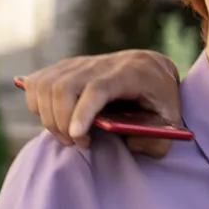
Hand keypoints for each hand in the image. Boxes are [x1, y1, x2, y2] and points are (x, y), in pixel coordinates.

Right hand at [17, 50, 185, 157]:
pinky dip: (36, 103)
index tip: (77, 136)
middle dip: (61, 121)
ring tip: (68, 135)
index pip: (99, 88)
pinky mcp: (67, 66)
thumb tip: (132, 145)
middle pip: (65, 87)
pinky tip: (52, 117)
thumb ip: (158, 138)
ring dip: (48, 116)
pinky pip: (38, 82)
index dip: (83, 112)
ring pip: (47, 85)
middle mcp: (104, 64)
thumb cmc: (162, 100)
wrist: (153, 69)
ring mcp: (82, 63)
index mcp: (133, 72)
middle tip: (78, 142)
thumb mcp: (171, 121)